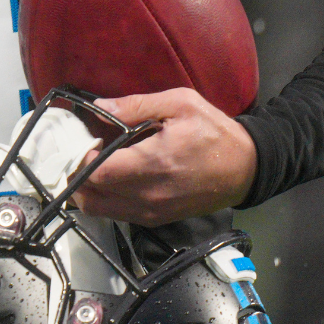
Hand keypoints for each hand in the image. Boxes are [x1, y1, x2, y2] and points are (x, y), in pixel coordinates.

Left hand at [72, 88, 256, 225]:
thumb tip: (98, 106)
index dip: (79, 157)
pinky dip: (103, 199)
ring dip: (86, 189)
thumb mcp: (180, 104)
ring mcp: (152, 212)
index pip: (96, 172)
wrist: (247, 168)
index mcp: (152, 164)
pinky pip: (116, 214)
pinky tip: (110, 177)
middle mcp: (148, 195)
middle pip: (90, 195)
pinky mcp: (156, 219)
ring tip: (92, 164)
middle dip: (76, 173)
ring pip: (99, 210)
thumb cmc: (215, 132)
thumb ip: (135, 105)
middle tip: (80, 151)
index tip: (81, 140)